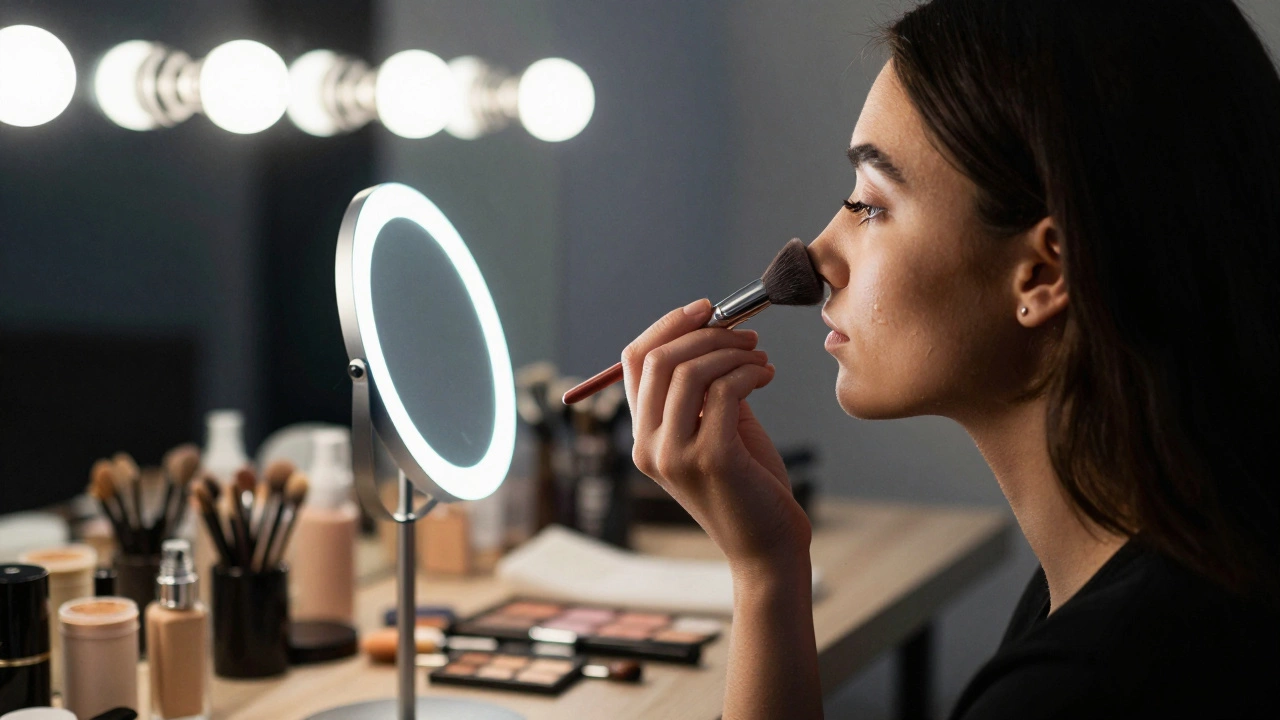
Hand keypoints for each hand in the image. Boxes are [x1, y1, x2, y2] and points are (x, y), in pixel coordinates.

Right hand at [622, 298, 811, 571]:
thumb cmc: (749, 486)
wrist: (769, 548)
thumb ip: (708, 390)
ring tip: (761, 359)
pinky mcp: (710, 459)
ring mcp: (674, 455)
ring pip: (689, 371)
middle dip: (705, 333)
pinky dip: (748, 372)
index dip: (669, 326)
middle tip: (746, 334)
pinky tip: (766, 375)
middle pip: (657, 359)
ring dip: (732, 352)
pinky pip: (723, 391)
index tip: (707, 309)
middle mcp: (647, 446)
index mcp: (643, 437)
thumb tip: (716, 333)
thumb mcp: (721, 429)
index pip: (635, 362)